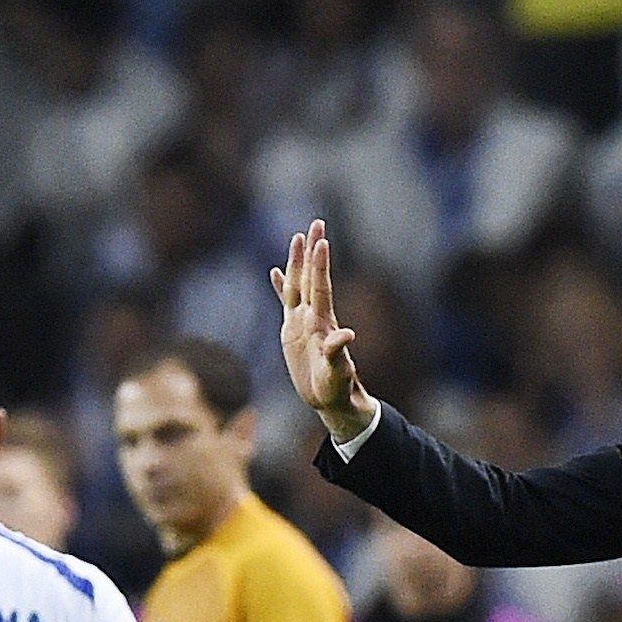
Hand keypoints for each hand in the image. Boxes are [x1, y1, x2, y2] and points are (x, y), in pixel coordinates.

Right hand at [271, 220, 375, 445]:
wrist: (330, 397)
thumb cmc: (336, 386)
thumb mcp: (337, 372)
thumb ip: (339, 353)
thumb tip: (346, 335)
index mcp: (322, 323)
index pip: (320, 288)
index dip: (319, 266)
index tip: (321, 242)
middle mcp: (313, 317)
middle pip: (310, 278)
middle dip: (312, 252)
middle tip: (316, 224)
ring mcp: (302, 321)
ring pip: (298, 285)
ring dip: (297, 262)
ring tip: (297, 238)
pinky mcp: (292, 330)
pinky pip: (286, 302)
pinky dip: (281, 287)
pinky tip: (275, 271)